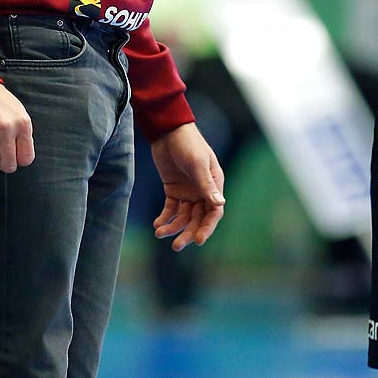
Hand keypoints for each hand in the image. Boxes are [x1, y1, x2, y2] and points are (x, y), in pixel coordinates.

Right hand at [0, 83, 33, 172]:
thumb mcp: (20, 113)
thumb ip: (23, 134)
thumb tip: (22, 157)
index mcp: (22, 124)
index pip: (26, 158)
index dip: (20, 160)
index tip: (14, 155)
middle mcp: (6, 129)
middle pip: (8, 165)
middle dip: (4, 164)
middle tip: (0, 155)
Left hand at [150, 123, 225, 249]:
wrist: (168, 131)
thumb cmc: (188, 143)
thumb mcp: (197, 163)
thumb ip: (206, 184)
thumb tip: (219, 204)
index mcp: (214, 185)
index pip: (214, 213)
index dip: (207, 228)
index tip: (198, 241)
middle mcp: (202, 191)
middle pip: (197, 219)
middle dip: (188, 233)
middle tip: (176, 246)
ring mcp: (188, 192)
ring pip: (183, 217)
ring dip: (173, 227)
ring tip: (160, 233)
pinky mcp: (173, 190)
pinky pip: (170, 209)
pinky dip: (165, 218)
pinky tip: (157, 225)